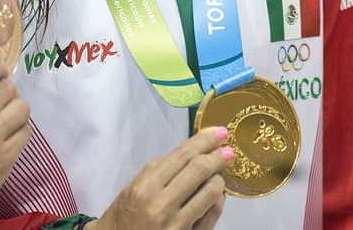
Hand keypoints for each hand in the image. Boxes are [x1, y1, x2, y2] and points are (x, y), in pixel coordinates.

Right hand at [88, 127, 231, 229]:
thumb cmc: (125, 213)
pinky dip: (218, 200)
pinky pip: (212, 214)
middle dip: (218, 155)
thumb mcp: (135, 186)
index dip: (204, 140)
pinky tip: (216, 195)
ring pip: (211, 191)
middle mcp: (161, 205)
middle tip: (227, 150)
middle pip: (199, 169)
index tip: (219, 132)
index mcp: (145, 187)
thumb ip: (161, 170)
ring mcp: (176, 224)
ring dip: (219, 178)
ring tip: (219, 175)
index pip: (182, 156)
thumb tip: (194, 152)